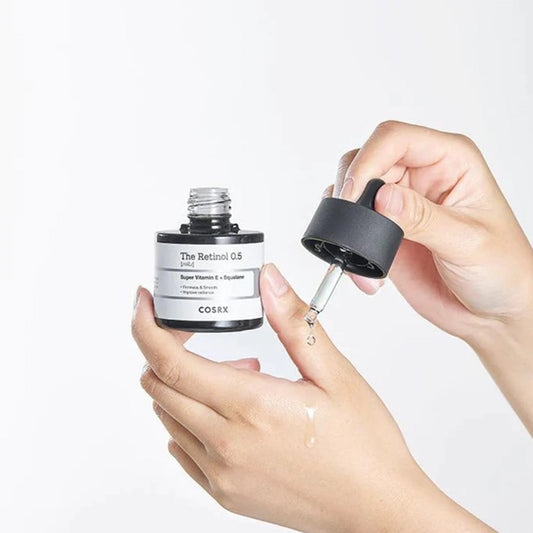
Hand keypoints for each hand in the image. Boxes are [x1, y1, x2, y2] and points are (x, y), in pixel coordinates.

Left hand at [132, 264, 492, 532]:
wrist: (377, 511)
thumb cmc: (363, 448)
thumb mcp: (335, 374)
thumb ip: (294, 322)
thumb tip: (269, 282)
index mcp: (251, 408)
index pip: (172, 363)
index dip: (148, 328)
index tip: (144, 305)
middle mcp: (226, 445)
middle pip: (159, 386)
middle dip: (166, 350)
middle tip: (200, 334)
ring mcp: (221, 474)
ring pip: (168, 416)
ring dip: (184, 384)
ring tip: (235, 374)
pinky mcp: (225, 493)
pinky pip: (182, 449)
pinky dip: (189, 418)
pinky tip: (229, 411)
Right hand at [332, 120, 532, 432]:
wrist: (497, 314)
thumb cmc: (504, 275)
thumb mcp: (472, 243)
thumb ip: (424, 216)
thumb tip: (384, 195)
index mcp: (449, 163)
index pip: (393, 138)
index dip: (368, 163)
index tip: (357, 198)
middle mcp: (421, 178)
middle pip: (365, 160)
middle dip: (350, 193)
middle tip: (354, 229)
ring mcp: (400, 206)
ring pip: (350, 192)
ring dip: (345, 225)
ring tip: (364, 261)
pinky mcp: (387, 235)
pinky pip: (351, 229)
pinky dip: (348, 251)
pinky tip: (365, 277)